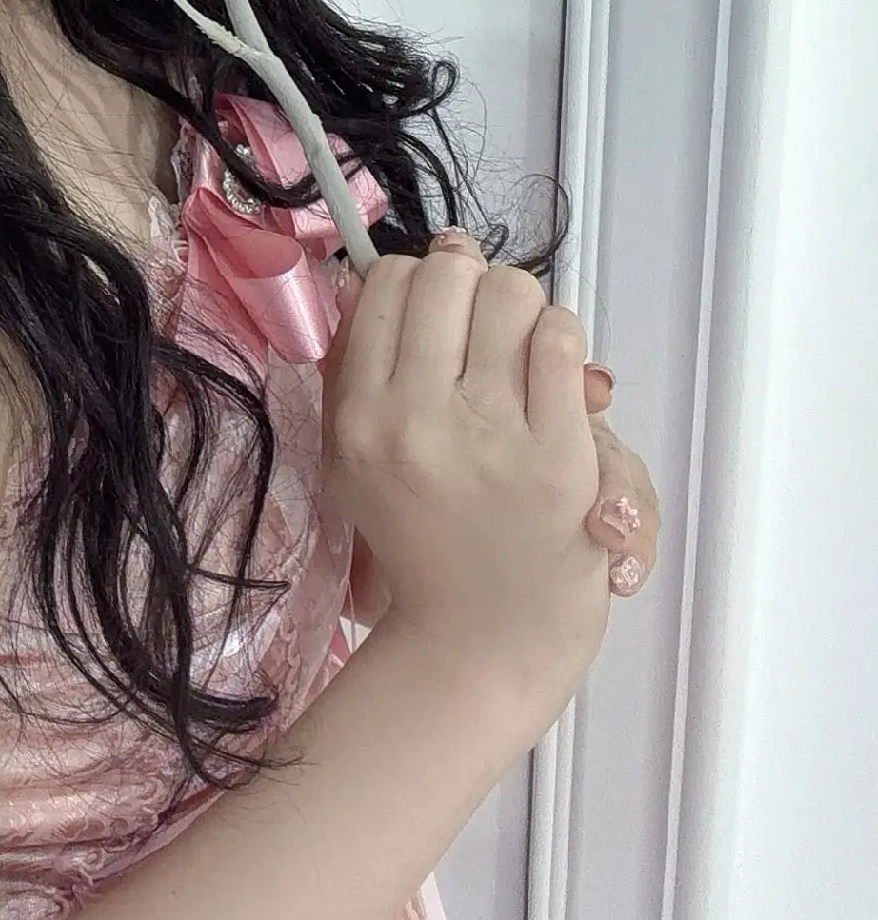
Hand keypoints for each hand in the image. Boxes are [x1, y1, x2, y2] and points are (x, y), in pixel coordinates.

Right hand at [319, 233, 609, 724]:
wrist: (482, 645)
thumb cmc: (421, 544)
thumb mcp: (355, 459)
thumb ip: (355, 367)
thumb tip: (367, 274)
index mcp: (357, 418)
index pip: (384, 283)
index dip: (418, 283)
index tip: (438, 315)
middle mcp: (414, 421)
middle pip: (449, 274)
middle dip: (473, 286)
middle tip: (484, 330)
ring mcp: (490, 438)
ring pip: (512, 296)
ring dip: (524, 314)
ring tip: (522, 357)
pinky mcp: (561, 459)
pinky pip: (562, 344)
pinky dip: (563, 347)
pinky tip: (559, 384)